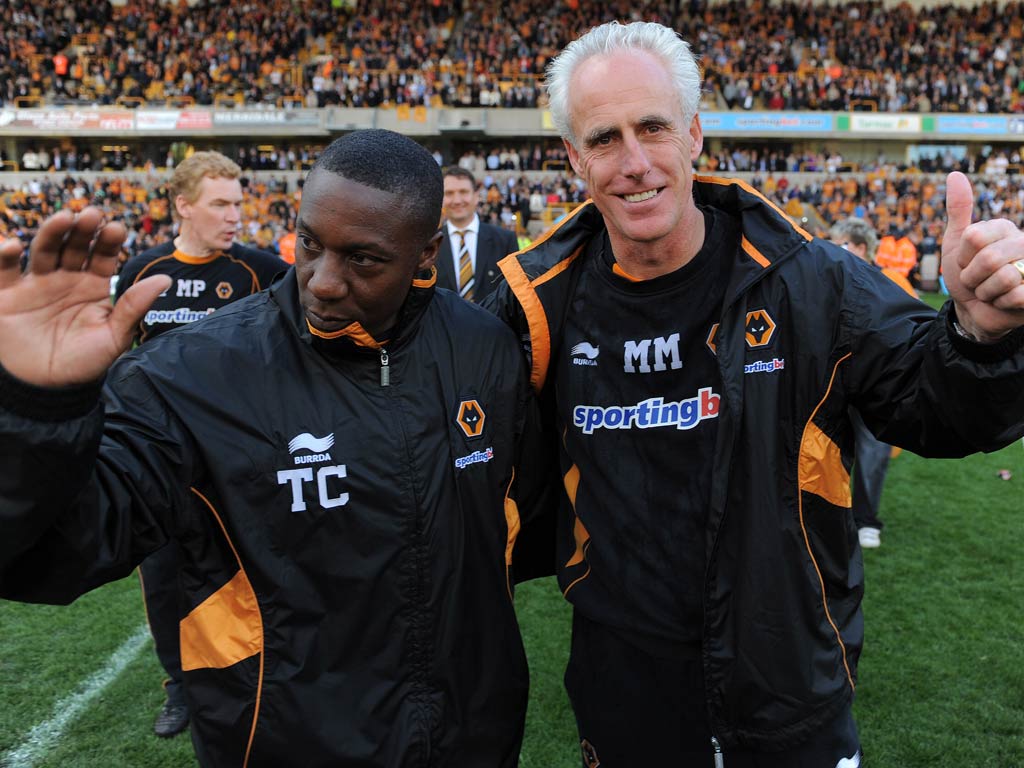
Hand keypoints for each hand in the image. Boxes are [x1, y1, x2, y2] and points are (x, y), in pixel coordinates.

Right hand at [0, 207, 170, 386]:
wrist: (46, 388)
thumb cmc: (84, 363)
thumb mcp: (114, 336)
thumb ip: (133, 307)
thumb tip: (165, 279)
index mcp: (93, 285)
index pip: (102, 255)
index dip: (108, 241)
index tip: (117, 228)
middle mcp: (66, 278)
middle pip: (74, 246)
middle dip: (83, 229)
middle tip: (91, 214)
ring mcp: (36, 283)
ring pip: (44, 250)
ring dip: (52, 232)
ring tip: (64, 219)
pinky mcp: (7, 294)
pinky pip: (4, 270)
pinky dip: (4, 255)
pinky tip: (14, 246)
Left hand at [941, 171, 1023, 341]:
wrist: (971, 309)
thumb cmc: (964, 275)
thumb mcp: (955, 243)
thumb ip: (958, 210)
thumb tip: (954, 174)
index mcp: (1003, 228)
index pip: (974, 237)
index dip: (962, 256)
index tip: (965, 262)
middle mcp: (1023, 243)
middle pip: (988, 258)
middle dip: (971, 277)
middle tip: (976, 280)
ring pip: (1002, 277)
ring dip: (985, 291)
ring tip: (989, 291)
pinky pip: (1015, 296)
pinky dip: (1000, 303)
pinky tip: (1003, 301)